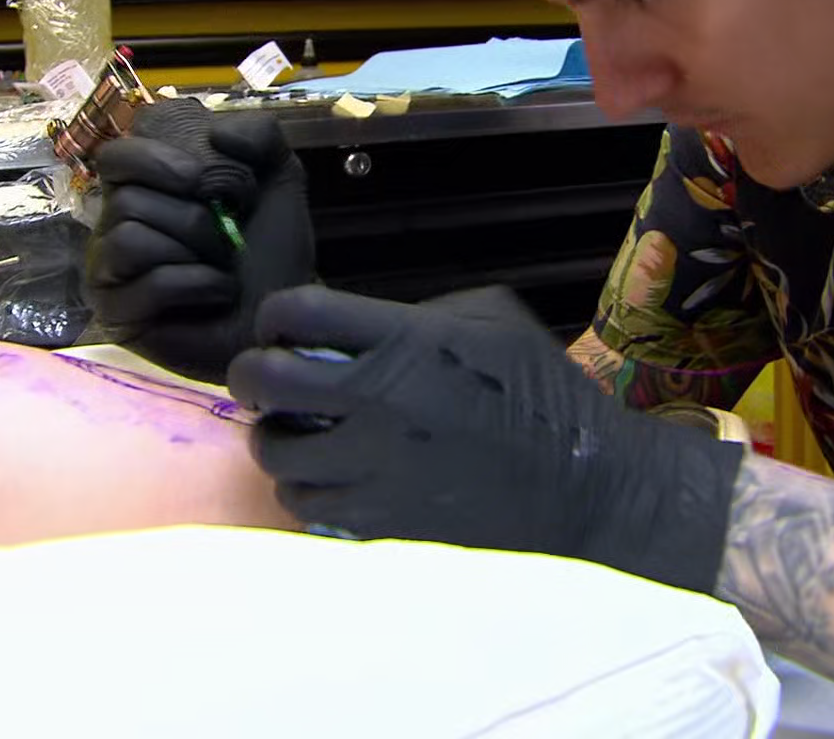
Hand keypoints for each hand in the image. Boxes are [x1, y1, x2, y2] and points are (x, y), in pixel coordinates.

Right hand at [87, 106, 314, 381]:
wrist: (283, 311)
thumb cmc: (270, 248)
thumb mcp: (277, 177)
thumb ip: (259, 134)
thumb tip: (216, 133)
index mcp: (143, 186)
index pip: (116, 154)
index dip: (157, 159)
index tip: (203, 178)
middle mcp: (115, 223)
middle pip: (128, 198)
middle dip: (194, 215)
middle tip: (227, 232)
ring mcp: (109, 270)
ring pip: (130, 235)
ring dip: (195, 250)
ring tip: (221, 266)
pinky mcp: (117, 313)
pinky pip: (151, 282)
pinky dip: (198, 283)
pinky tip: (217, 291)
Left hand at [227, 285, 745, 592]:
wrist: (583, 481)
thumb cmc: (543, 391)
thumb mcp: (492, 318)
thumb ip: (418, 313)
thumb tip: (359, 328)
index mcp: (407, 342)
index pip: (298, 312)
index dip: (275, 315)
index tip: (282, 326)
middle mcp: (379, 403)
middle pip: (263, 381)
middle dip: (249, 373)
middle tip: (262, 379)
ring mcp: (375, 468)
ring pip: (273, 453)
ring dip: (275, 437)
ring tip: (297, 433)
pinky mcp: (381, 520)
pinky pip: (305, 506)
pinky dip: (304, 489)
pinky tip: (329, 476)